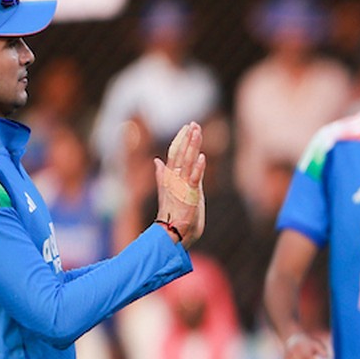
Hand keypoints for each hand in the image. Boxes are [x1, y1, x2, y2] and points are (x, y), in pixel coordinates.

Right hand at [155, 122, 206, 244]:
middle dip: (187, 138)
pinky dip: (198, 168)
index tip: (187, 126)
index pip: (175, 154)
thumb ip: (163, 174)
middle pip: (180, 154)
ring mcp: (181, 187)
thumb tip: (157, 160)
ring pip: (187, 162)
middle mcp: (174, 180)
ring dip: (192, 146)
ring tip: (197, 132)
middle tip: (193, 123)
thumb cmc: (173, 216)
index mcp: (170, 178)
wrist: (172, 234)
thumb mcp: (168, 191)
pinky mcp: (189, 196)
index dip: (181, 140)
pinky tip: (202, 157)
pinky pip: (194, 180)